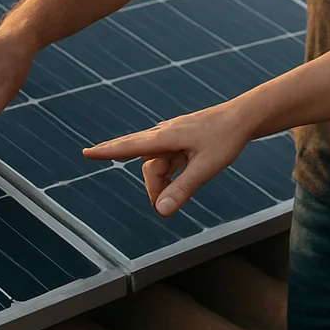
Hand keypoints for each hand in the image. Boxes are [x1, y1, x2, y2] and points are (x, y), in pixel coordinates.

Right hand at [82, 102, 254, 216]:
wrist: (243, 117)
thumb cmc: (225, 139)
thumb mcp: (205, 168)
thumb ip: (183, 189)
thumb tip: (160, 211)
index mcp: (166, 137)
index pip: (129, 146)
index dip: (108, 151)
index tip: (86, 152)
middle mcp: (164, 134)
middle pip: (143, 162)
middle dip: (149, 184)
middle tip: (158, 204)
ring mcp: (172, 136)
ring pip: (156, 163)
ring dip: (164, 181)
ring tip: (184, 188)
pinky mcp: (180, 139)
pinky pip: (166, 159)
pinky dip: (170, 173)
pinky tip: (183, 174)